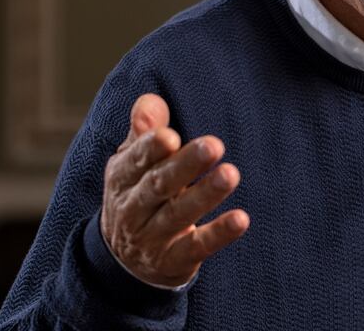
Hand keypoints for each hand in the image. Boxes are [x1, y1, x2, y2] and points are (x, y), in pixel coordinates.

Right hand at [100, 93, 250, 286]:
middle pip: (159, 185)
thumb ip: (144, 130)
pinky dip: (218, 234)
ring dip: (205, 195)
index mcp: (122, 178)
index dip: (151, 149)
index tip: (171, 136)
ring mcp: (151, 238)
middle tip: (214, 145)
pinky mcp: (173, 261)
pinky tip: (241, 219)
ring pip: (179, 215)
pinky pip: (197, 247)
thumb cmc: (138, 192)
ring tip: (231, 174)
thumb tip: (150, 102)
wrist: (124, 260)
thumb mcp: (132, 161)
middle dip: (185, 165)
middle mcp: (132, 209)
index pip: (135, 161)